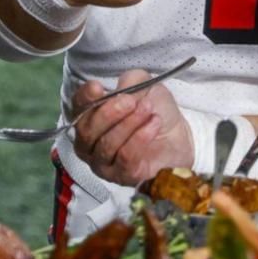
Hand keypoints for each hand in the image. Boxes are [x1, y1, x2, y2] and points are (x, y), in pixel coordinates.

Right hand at [69, 70, 193, 186]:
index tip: (97, 87)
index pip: (77, 109)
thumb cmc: (155, 111)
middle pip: (87, 130)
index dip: (84, 98)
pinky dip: (140, 138)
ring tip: (148, 110)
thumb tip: (120, 88)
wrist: (180, 136)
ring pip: (106, 145)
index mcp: (89, 119)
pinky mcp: (124, 176)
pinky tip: (154, 124)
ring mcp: (104, 164)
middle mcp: (90, 145)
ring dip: (129, 124)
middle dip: (109, 112)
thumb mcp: (144, 86)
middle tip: (131, 101)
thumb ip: (129, 82)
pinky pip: (125, 158)